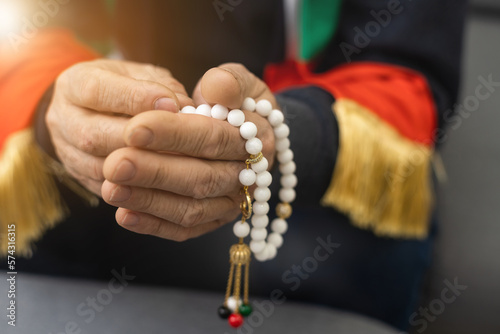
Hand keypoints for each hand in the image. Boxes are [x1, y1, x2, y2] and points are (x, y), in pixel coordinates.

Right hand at [46, 59, 191, 194]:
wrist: (90, 109)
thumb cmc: (124, 87)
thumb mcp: (139, 74)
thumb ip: (162, 86)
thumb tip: (185, 107)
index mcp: (75, 83)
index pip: (97, 91)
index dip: (135, 98)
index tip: (171, 104)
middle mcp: (63, 118)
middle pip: (93, 135)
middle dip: (137, 141)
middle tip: (176, 141)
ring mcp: (66, 151)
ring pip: (98, 166)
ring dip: (138, 167)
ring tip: (174, 162)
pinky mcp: (78, 176)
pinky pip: (105, 187)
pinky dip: (135, 185)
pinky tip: (161, 180)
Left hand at [101, 63, 277, 240]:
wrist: (241, 130)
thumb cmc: (232, 101)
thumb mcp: (238, 80)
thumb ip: (229, 81)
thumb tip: (214, 89)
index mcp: (259, 138)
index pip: (214, 137)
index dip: (175, 134)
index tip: (134, 128)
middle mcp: (250, 177)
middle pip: (202, 178)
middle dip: (156, 172)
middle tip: (113, 164)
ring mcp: (231, 203)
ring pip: (192, 209)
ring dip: (149, 201)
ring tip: (110, 188)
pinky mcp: (212, 220)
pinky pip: (185, 229)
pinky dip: (154, 225)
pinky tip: (123, 215)